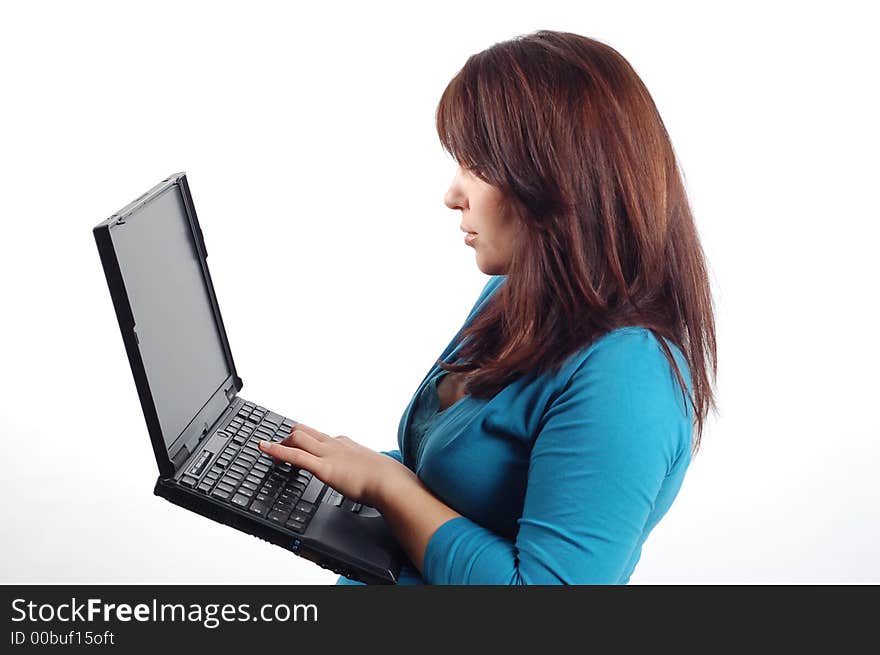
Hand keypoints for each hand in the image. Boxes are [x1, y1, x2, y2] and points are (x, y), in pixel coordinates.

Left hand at [257, 422, 418, 508]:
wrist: (391, 482)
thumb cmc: (387, 478)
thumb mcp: (372, 469)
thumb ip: (363, 469)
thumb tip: (367, 477)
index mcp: (344, 444)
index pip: (319, 436)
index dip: (305, 441)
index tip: (298, 446)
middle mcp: (334, 444)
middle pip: (304, 431)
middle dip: (288, 438)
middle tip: (278, 450)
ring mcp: (328, 454)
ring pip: (297, 438)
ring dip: (280, 443)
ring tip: (268, 453)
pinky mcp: (324, 467)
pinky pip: (295, 455)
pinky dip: (276, 450)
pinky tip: (265, 448)